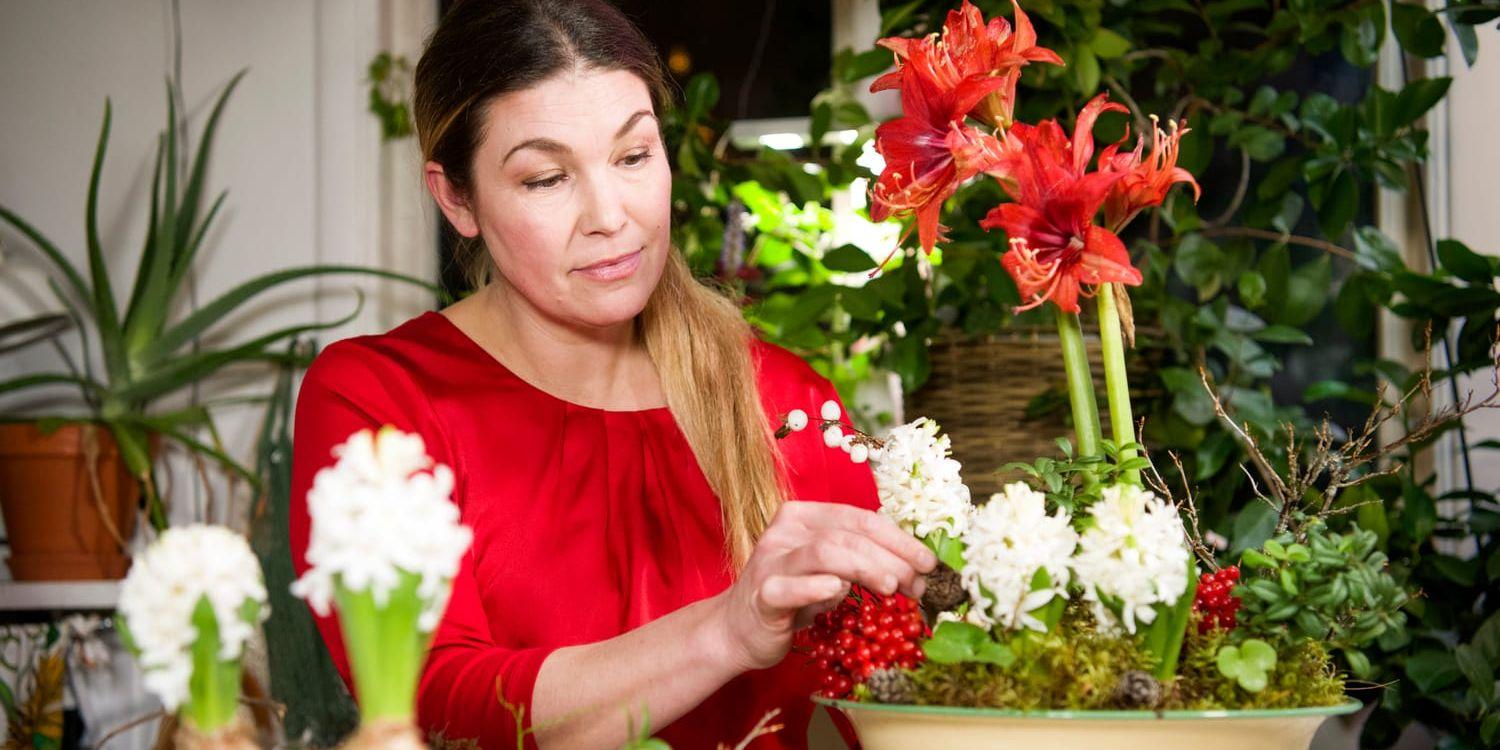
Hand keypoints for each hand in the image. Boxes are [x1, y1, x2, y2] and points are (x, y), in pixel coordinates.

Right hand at [706, 501, 936, 671]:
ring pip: (824, 552)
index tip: (928, 562)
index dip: (899, 539)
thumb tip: (916, 569)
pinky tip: (839, 592)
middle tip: (917, 584)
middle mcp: (786, 531)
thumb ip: (861, 561)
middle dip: (891, 558)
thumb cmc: (792, 597)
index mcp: (804, 516)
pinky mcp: (762, 594)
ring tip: (892, 588)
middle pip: (847, 535)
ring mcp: (771, 561)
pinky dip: (815, 587)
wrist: (738, 629)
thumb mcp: (830, 572)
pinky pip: (788, 587)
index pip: (860, 518)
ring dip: (865, 567)